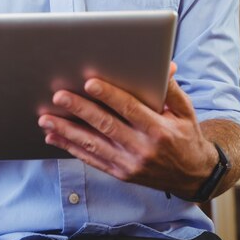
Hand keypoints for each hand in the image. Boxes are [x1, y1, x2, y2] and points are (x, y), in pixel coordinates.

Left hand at [38, 63, 217, 196]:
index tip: (89, 83)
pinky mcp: (121, 174)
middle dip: (80, 110)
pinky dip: (70, 148)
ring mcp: (130, 164)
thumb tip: (164, 65)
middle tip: (58, 96)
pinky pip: (92, 160)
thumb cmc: (186, 135)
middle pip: (105, 126)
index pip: (129, 109)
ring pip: (92, 145)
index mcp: (158, 129)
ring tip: (45, 118)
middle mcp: (142, 148)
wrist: (193, 175)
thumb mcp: (185, 110)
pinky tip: (53, 137)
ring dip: (67, 131)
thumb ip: (171, 88)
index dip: (109, 95)